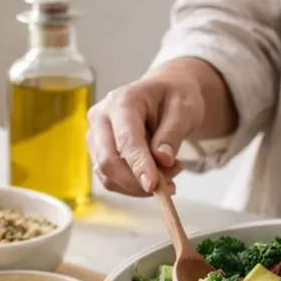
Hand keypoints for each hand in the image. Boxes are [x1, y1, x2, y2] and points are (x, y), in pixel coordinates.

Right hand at [87, 65, 202, 195]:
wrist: (163, 94)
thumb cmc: (174, 97)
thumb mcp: (184, 109)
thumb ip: (172, 133)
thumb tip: (162, 160)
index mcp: (121, 101)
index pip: (126, 139)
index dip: (139, 164)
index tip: (153, 185)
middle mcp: (100, 118)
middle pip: (108, 161)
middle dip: (136, 182)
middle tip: (168, 186)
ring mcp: (95, 137)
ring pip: (108, 176)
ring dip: (137, 186)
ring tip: (168, 175)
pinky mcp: (97, 153)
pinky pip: (111, 180)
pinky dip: (133, 186)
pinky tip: (155, 176)